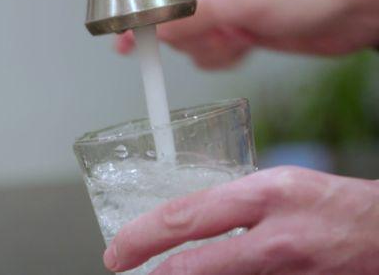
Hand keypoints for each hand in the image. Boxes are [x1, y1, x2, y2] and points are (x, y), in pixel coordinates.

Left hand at [104, 166, 378, 273]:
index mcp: (264, 195)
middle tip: (123, 268)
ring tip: (175, 272)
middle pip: (195, 266)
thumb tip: (188, 225)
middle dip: (153, 274)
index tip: (118, 251)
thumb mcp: (279, 187)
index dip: (142, 238)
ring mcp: (289, 273)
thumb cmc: (335, 206)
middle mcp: (275, 238)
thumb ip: (236, 205)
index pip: (185, 216)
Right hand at [116, 0, 378, 68]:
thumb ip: (192, 17)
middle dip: (187, 31)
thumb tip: (153, 31)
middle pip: (161, 9)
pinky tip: (243, 43)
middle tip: (211, 32)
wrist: (353, 12)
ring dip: (207, 45)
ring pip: (179, 34)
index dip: (142, 3)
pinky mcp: (226, 22)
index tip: (133, 32)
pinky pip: (200, 47)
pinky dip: (219, 53)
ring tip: (236, 35)